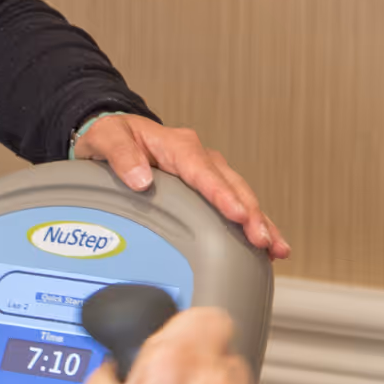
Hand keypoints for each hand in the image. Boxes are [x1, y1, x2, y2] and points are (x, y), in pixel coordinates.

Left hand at [73, 116, 287, 259]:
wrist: (114, 134)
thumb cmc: (112, 135)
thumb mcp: (107, 137)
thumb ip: (121, 155)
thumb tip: (141, 179)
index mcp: (178, 145)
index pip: (204, 172)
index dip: (222, 194)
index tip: (238, 214)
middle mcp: (200, 157)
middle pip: (232, 186)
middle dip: (251, 215)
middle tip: (264, 241)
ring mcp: (208, 172)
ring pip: (241, 197)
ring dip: (260, 222)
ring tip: (276, 249)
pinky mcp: (209, 186)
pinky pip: (235, 203)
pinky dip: (252, 223)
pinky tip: (266, 246)